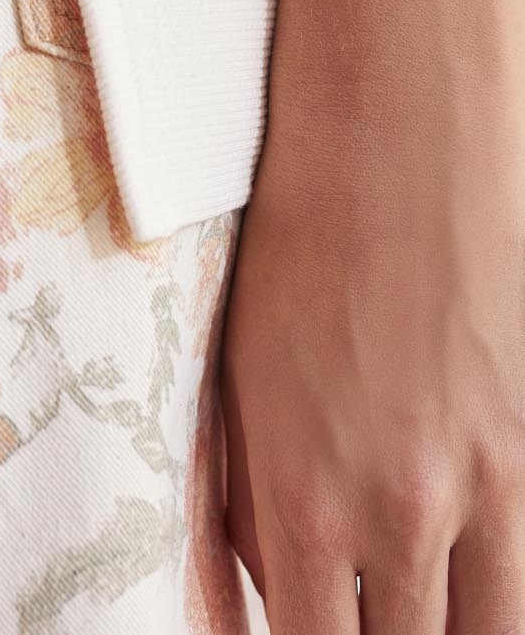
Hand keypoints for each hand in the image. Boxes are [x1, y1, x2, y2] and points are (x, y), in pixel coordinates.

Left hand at [220, 0, 524, 631]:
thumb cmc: (297, 256)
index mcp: (302, 500)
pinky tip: (446, 572)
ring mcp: (480, 488)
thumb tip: (261, 587)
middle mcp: (399, 514)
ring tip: (402, 604)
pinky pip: (514, 572)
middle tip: (350, 613)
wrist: (392, 154)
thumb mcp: (243, 390)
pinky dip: (483, 588)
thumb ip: (251, 508)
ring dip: (436, 630)